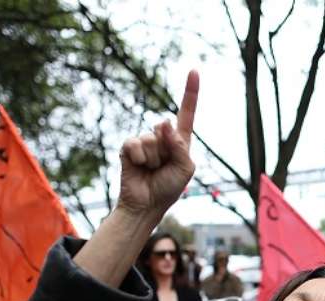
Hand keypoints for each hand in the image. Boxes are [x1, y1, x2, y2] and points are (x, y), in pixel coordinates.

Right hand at [118, 70, 198, 214]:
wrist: (146, 205)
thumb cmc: (168, 188)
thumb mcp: (185, 168)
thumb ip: (179, 145)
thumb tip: (163, 122)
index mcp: (180, 141)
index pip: (186, 113)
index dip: (190, 92)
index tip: (195, 70)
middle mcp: (162, 138)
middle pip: (166, 129)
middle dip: (166, 151)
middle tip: (163, 169)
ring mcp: (145, 142)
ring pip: (151, 139)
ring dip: (154, 159)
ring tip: (151, 171)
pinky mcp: (129, 148)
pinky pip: (135, 144)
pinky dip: (139, 158)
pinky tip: (139, 167)